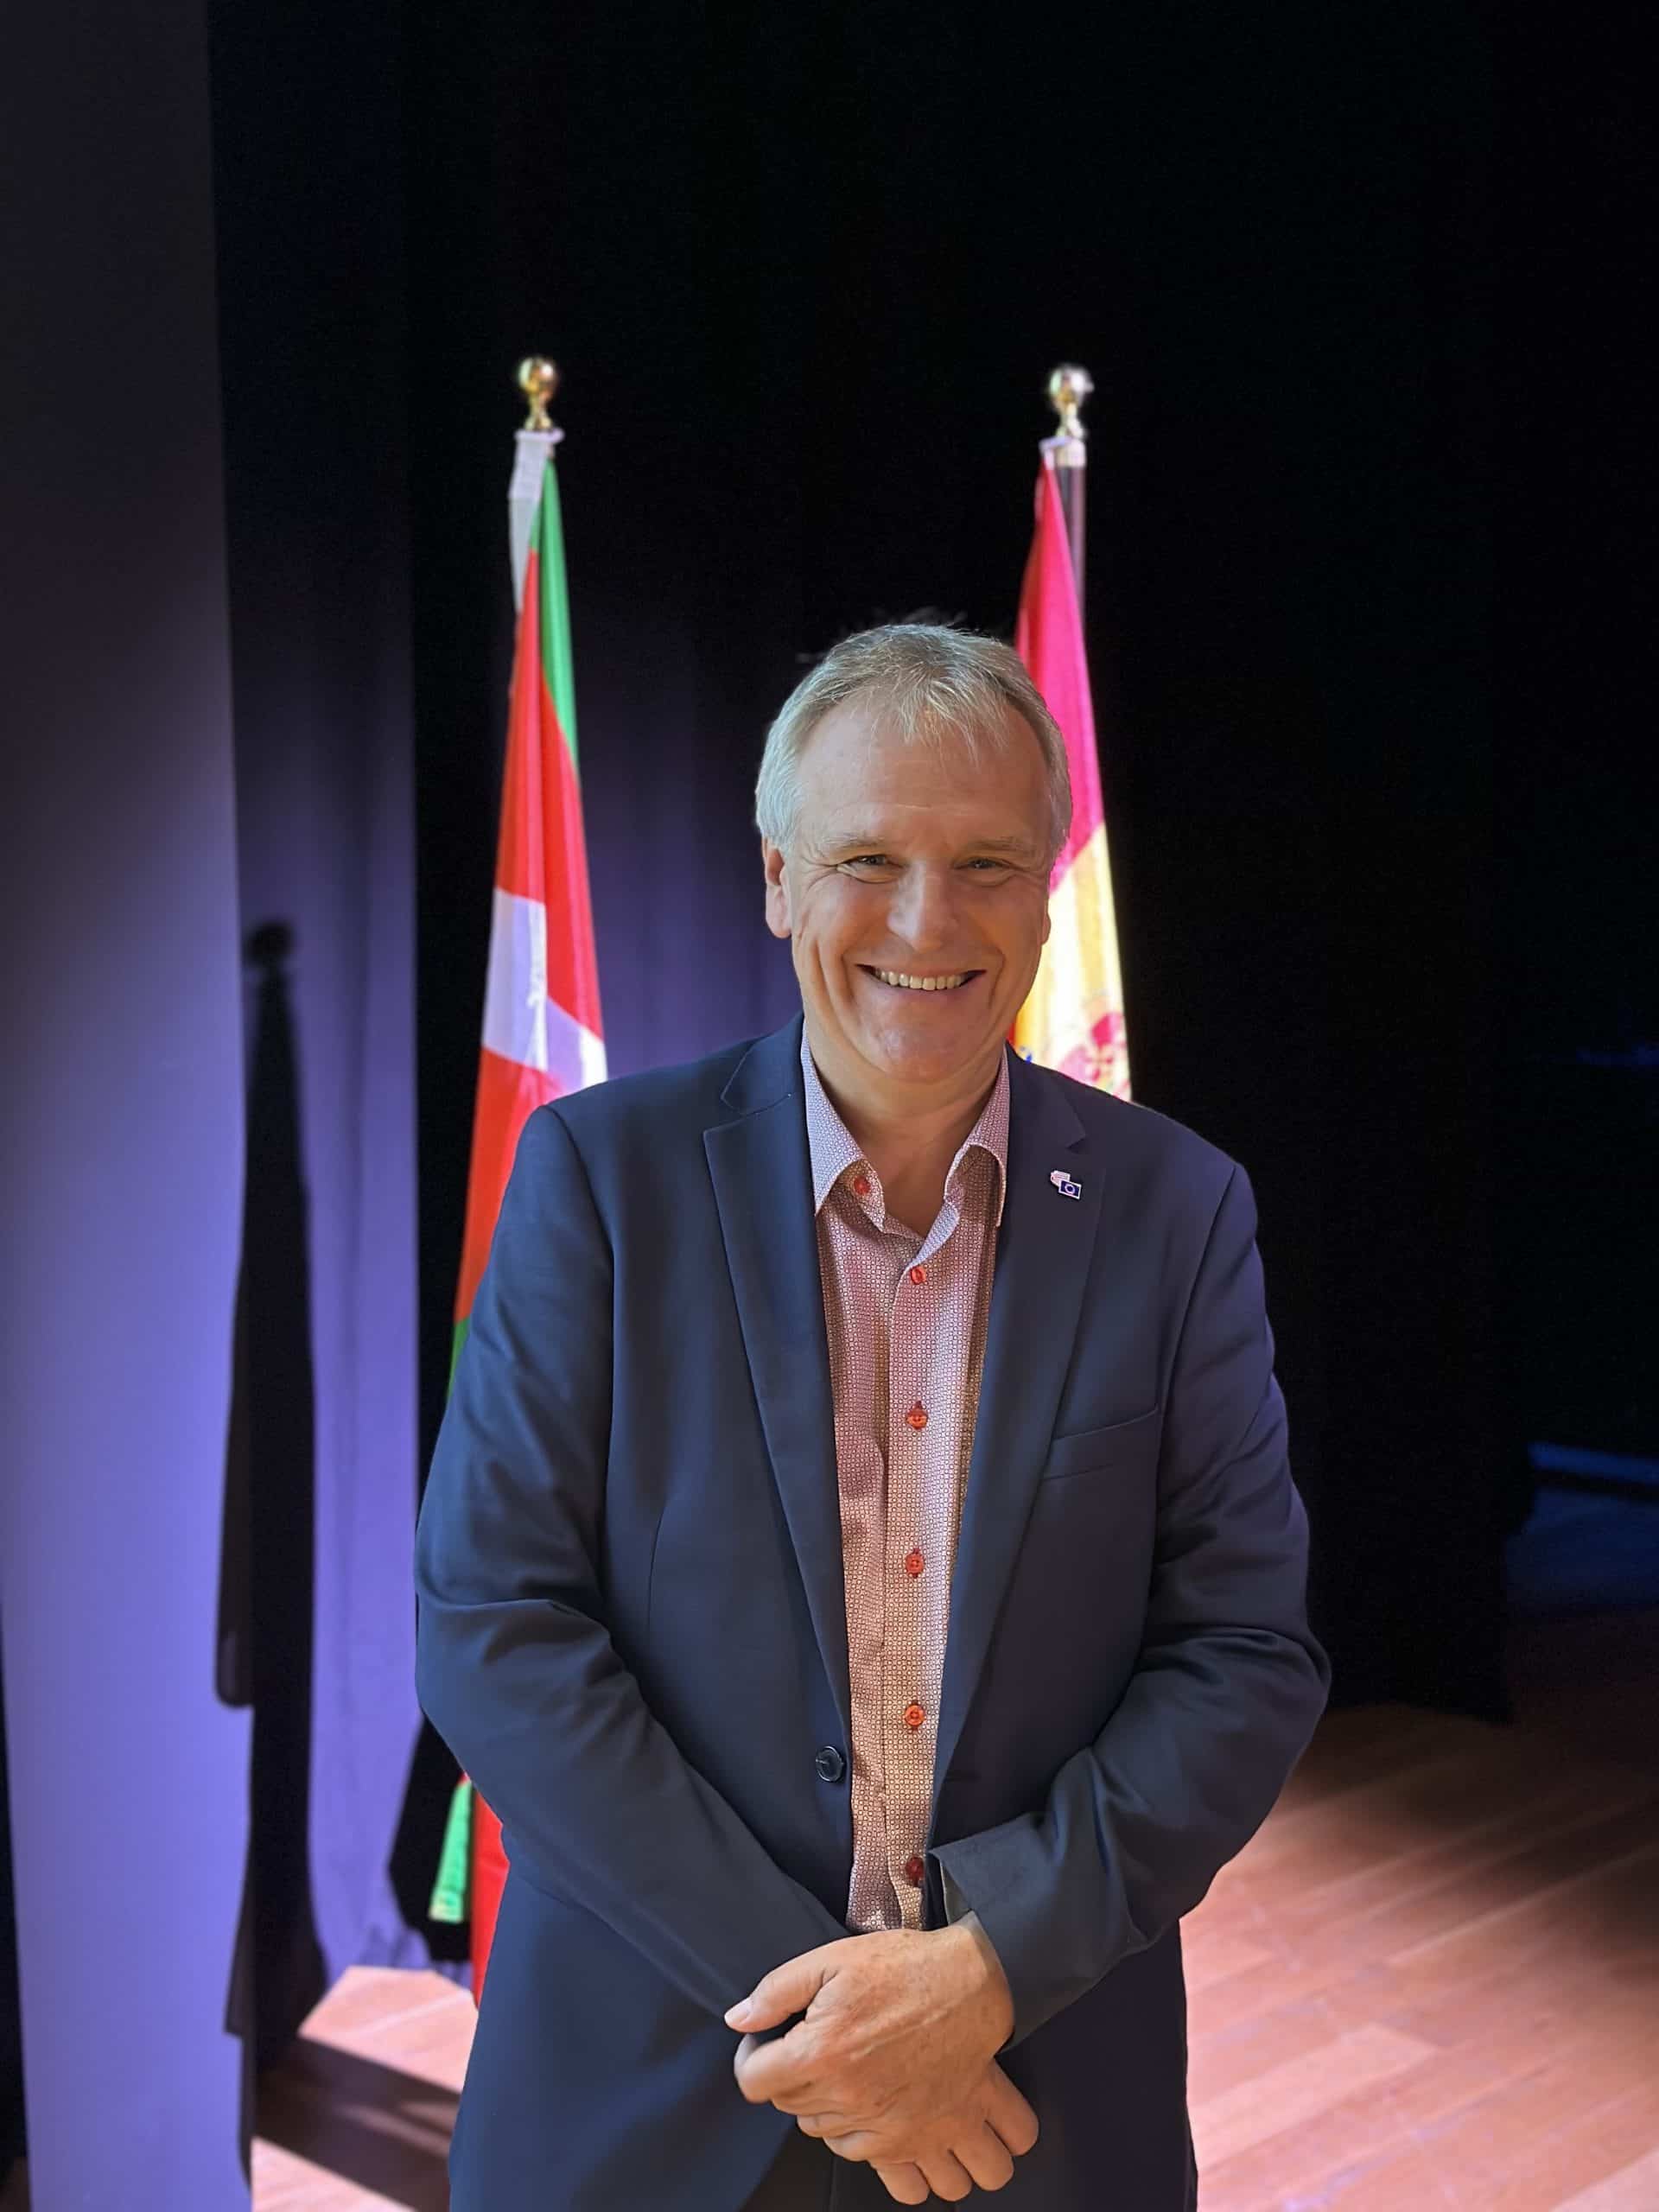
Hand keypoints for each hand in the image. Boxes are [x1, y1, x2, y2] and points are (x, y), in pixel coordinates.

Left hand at [726, 1918, 1032, 2179]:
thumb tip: (739, 2019)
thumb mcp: (832, 1960)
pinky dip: (872, 2146)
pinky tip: (879, 2110)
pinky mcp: (918, 2139)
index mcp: (820, 2053)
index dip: (754, 2058)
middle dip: (796, 2081)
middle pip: (790, 2110)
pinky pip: (879, 2168)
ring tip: (848, 2085)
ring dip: (832, 2118)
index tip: (768, 2047)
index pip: (753, 2083)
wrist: (975, 1982)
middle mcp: (849, 2100)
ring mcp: (886, 2127)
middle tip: (822, 2050)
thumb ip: (776, 1991)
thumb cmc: (906, 1968)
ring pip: (829, 2143)